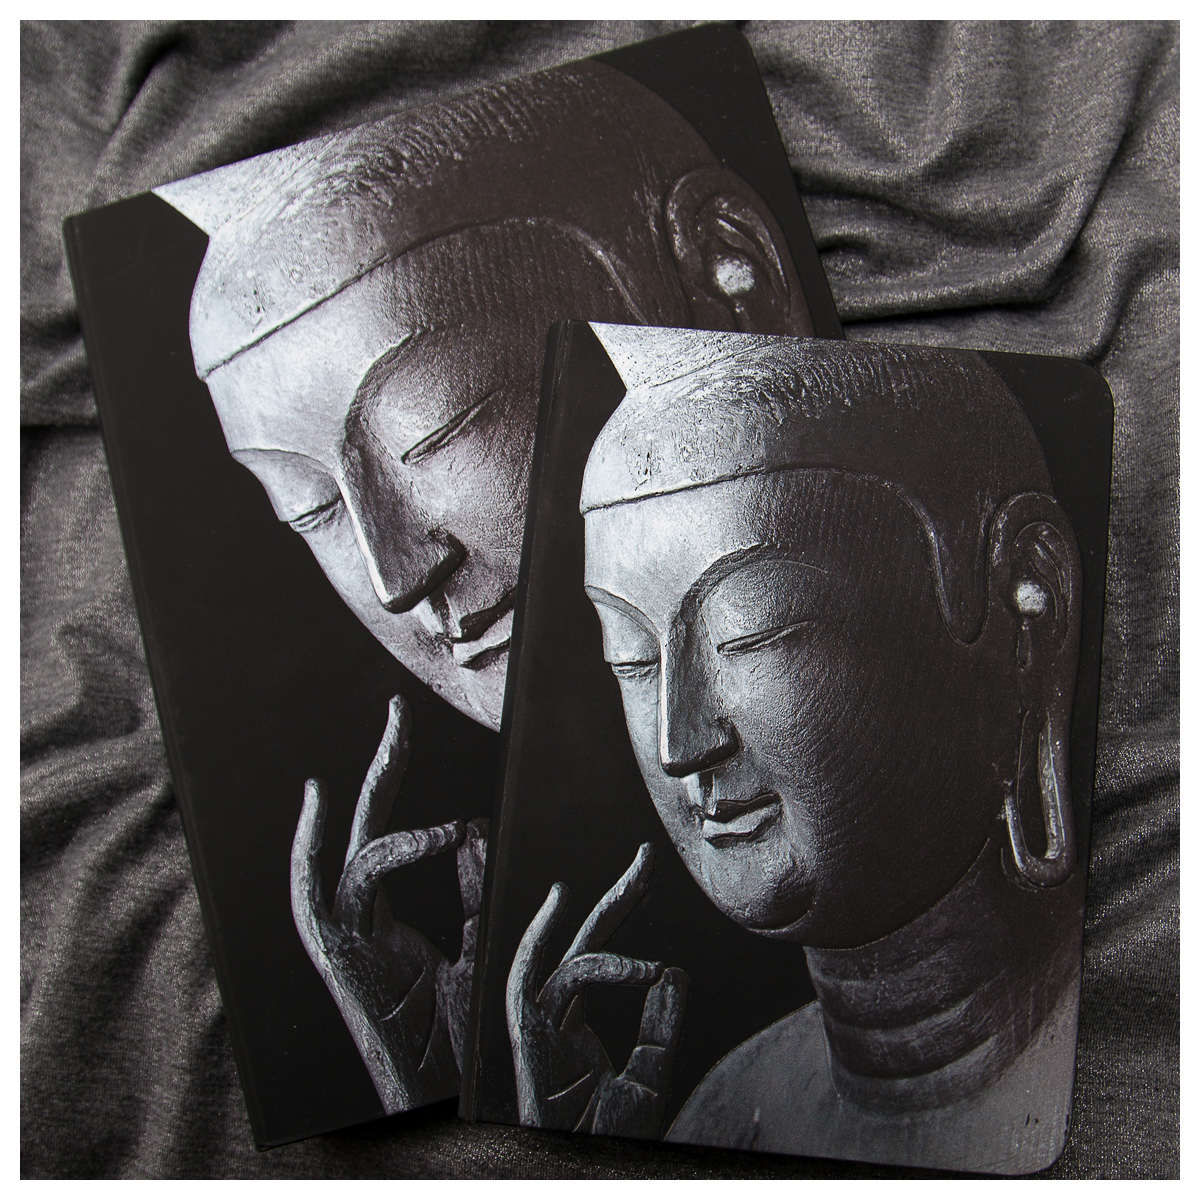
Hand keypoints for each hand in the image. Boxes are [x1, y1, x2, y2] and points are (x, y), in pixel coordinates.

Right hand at [290, 693, 486, 1113]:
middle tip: (398, 709)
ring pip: (344, 856)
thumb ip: (475, 889)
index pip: (384, 833)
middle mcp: (357, 919)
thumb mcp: (475, 944)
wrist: (435, 1097)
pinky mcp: (343, 963)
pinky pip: (348, 894)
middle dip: (380, 767)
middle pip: (360, 826)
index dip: (392, 785)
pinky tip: (435, 833)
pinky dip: (388, 854)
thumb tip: (475, 827)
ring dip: (377, 806)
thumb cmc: (451, 1036)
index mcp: (382, 915)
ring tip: (422, 774)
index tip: (407, 735)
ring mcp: (345, 939)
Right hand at [507, 843, 688, 1138]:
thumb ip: (659, 1029)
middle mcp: (553, 1023)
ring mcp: (538, 1033)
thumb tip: (674, 971)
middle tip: (646, 858)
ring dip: (600, 919)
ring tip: (641, 885)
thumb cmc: (609, 1143)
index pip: (597, 955)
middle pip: (582, 944)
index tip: (649, 878)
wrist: (587, 1178)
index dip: (621, 914)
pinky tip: (609, 940)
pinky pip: (541, 988)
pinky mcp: (527, 1047)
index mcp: (573, 1031)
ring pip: (563, 960)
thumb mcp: (648, 1080)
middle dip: (615, 898)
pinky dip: (570, 957)